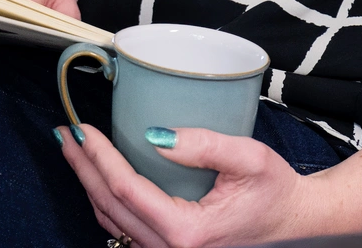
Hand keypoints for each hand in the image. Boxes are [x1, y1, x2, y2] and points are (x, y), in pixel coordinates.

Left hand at [55, 109, 361, 246]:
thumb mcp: (249, 158)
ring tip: (72, 148)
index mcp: (189, 233)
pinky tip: (97, 176)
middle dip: (82, 168)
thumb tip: (154, 135)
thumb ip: (204, 144)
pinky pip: (124, 229)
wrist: (297, 220)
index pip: (126, 191)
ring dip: (88, 184)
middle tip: (64, 132)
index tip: (80, 128)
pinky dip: (106, 201)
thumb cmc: (276, 190)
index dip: (98, 158)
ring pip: (112, 222)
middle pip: (110, 207)